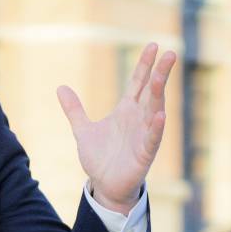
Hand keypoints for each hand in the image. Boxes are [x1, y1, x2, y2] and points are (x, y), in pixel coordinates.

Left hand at [56, 43, 176, 213]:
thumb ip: (74, 109)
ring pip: (155, 111)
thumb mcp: (82, 130)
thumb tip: (60, 87)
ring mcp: (144, 136)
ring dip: (159, 94)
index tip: (152, 45)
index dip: (144, 65)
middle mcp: (139, 119)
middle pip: (152, 91)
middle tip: (170, 53)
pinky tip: (160, 115)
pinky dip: (156, 128)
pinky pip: (152, 139)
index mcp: (126, 111)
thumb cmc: (100, 158)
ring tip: (161, 76)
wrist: (104, 185)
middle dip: (160, 73)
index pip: (138, 83)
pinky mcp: (144, 154)